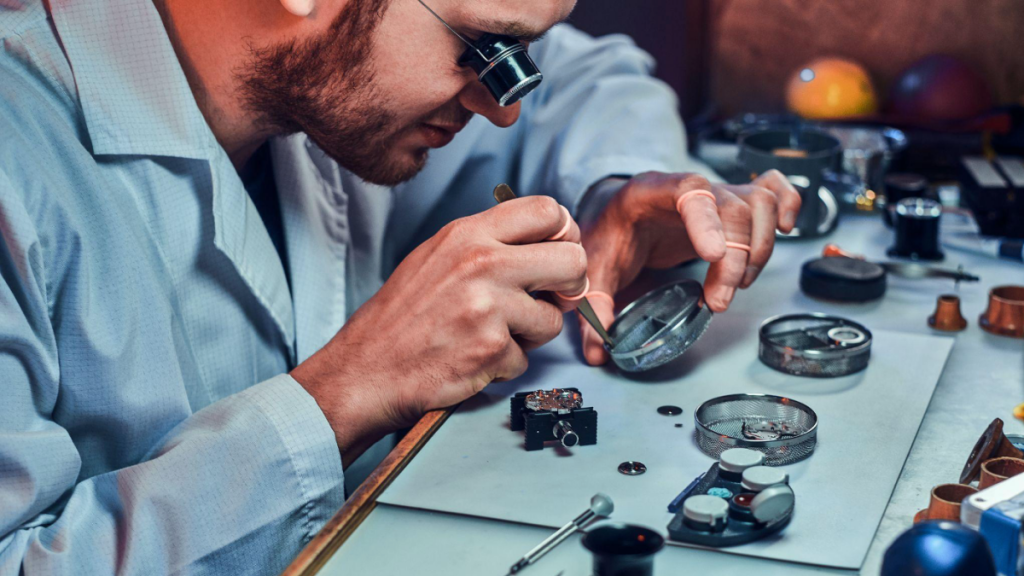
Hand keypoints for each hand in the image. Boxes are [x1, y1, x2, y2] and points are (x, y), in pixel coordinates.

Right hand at [291, 196, 587, 464]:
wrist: (365, 370)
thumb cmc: (401, 317)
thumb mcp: (437, 257)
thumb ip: (488, 243)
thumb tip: (548, 243)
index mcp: (468, 234)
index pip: (549, 212)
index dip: (565, 235)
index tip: (557, 255)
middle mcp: (482, 263)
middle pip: (572, 260)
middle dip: (570, 285)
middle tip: (551, 299)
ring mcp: (488, 307)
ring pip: (554, 318)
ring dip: (531, 334)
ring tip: (491, 334)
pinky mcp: (492, 350)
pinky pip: (527, 358)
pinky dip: (505, 364)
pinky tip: (473, 359)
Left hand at [579, 170, 800, 365]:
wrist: (618, 212)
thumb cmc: (611, 234)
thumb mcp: (595, 267)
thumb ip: (594, 306)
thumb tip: (599, 351)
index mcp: (649, 192)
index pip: (689, 191)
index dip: (707, 221)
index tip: (714, 257)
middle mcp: (690, 186)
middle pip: (734, 207)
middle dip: (735, 260)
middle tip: (718, 302)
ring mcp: (717, 192)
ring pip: (760, 203)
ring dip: (759, 249)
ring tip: (738, 284)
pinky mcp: (734, 203)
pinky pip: (774, 189)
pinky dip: (789, 206)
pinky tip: (786, 231)